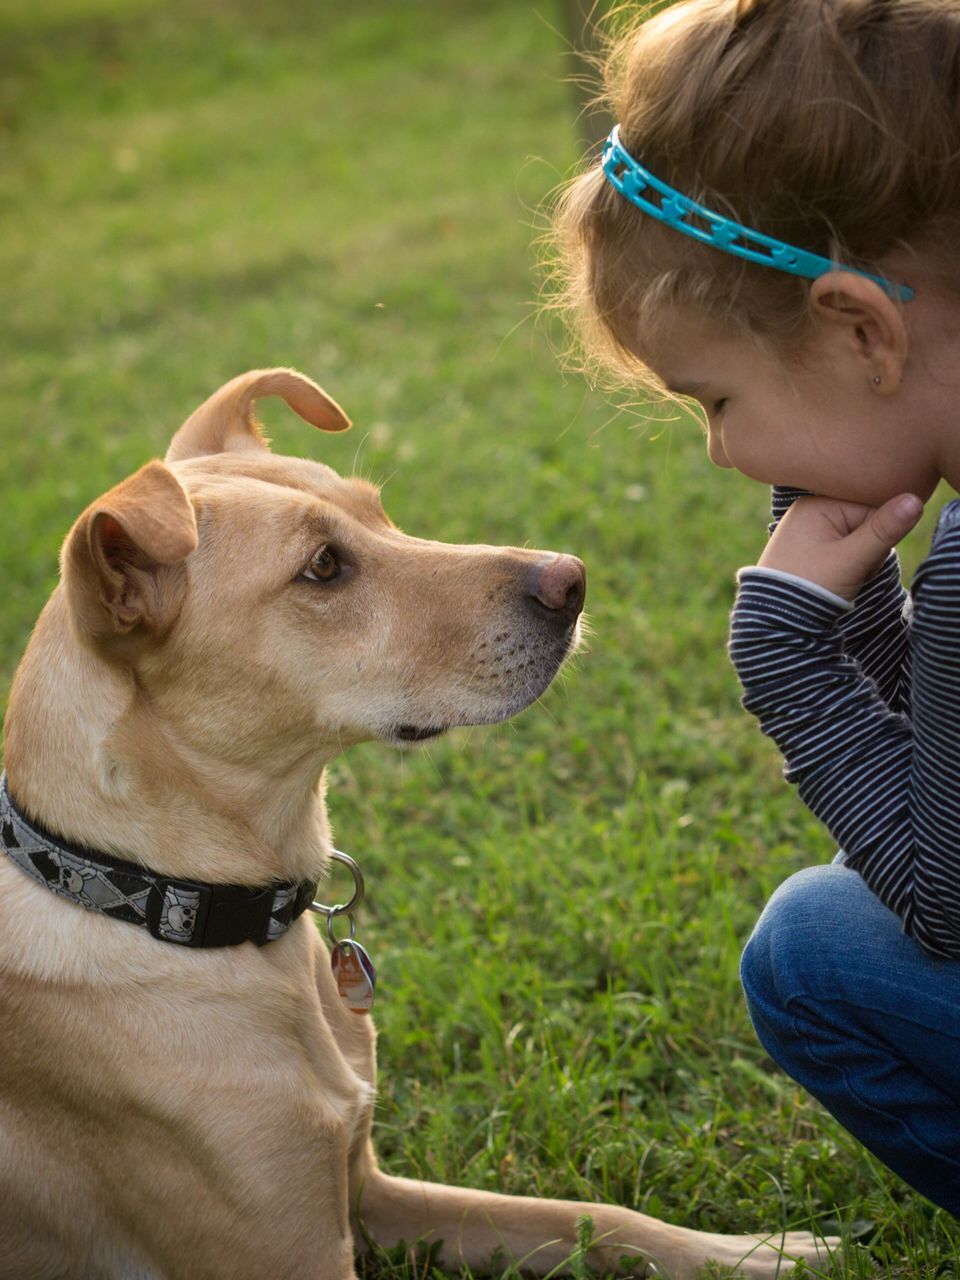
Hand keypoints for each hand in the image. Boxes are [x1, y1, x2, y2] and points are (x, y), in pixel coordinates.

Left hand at [758, 493, 923, 599]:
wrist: (777, 622)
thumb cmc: (812, 586)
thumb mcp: (852, 558)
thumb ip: (884, 530)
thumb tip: (915, 500)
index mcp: (815, 503)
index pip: (871, 507)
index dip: (878, 535)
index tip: (863, 557)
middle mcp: (809, 511)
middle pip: (865, 523)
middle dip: (867, 550)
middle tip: (849, 569)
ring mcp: (808, 530)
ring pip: (857, 539)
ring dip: (860, 560)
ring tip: (840, 576)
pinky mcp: (809, 548)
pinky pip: (843, 550)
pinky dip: (847, 565)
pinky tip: (834, 578)